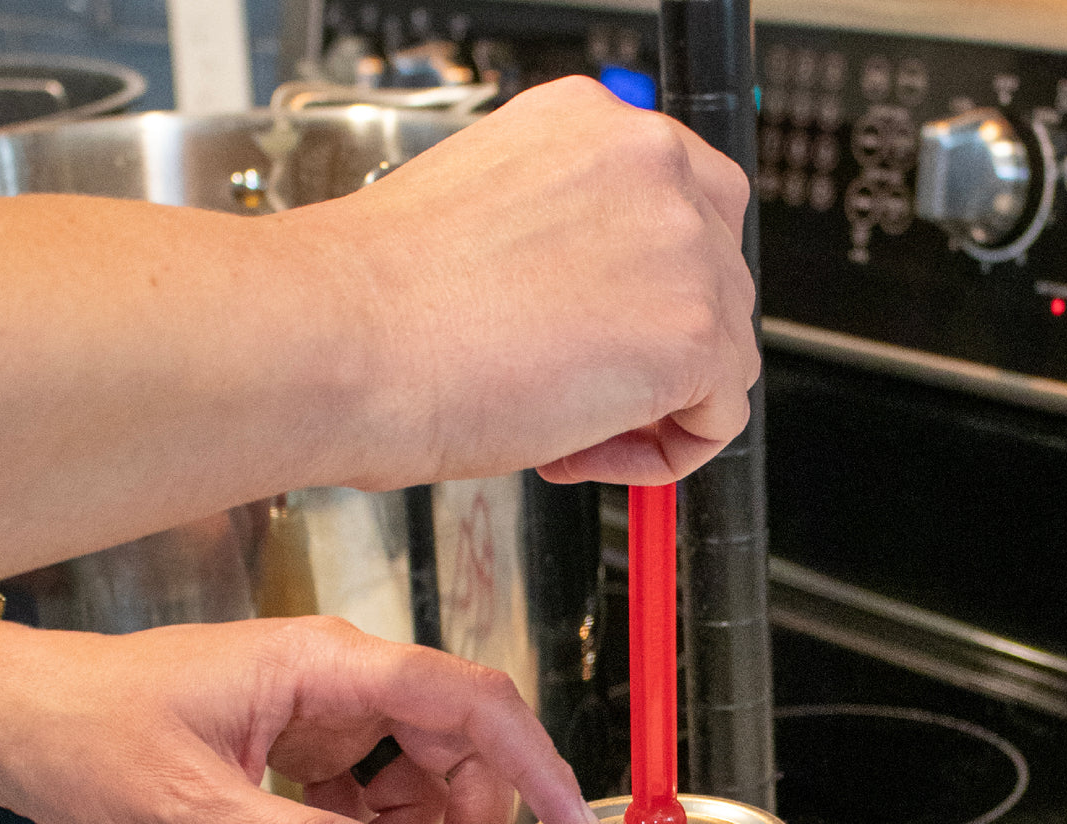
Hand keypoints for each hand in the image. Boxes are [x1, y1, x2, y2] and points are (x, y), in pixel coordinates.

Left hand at [0, 605, 607, 823]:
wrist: (11, 721)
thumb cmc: (86, 736)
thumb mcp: (193, 808)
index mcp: (327, 665)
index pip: (468, 701)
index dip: (534, 763)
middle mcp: (337, 678)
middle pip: (450, 751)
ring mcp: (316, 709)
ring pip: (405, 782)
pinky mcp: (293, 739)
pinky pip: (352, 796)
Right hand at [309, 75, 760, 488]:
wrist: (343, 342)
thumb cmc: (376, 302)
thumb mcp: (487, 225)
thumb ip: (561, 242)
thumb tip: (590, 304)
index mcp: (590, 124)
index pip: (677, 210)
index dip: (643, 295)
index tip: (598, 337)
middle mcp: (649, 163)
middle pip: (713, 280)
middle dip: (651, 354)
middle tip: (576, 394)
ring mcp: (682, 244)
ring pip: (723, 351)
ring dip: (652, 407)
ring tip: (560, 426)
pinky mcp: (694, 333)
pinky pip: (720, 419)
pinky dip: (661, 456)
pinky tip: (580, 450)